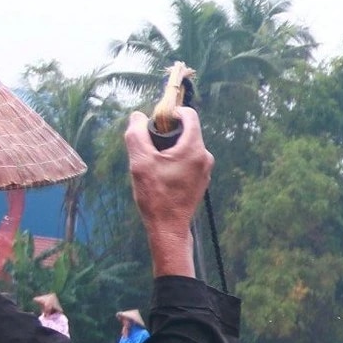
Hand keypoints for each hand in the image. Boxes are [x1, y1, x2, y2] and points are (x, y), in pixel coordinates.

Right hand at [125, 109, 211, 277]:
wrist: (168, 229)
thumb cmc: (155, 196)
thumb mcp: (140, 161)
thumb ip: (137, 133)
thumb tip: (138, 116)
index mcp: (194, 148)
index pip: (189, 114)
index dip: (171, 113)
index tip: (156, 123)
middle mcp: (205, 157)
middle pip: (187, 130)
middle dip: (167, 132)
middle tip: (150, 146)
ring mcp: (205, 170)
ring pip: (186, 146)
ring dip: (169, 148)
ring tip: (153, 164)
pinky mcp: (201, 181)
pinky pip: (188, 161)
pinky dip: (175, 161)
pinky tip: (161, 175)